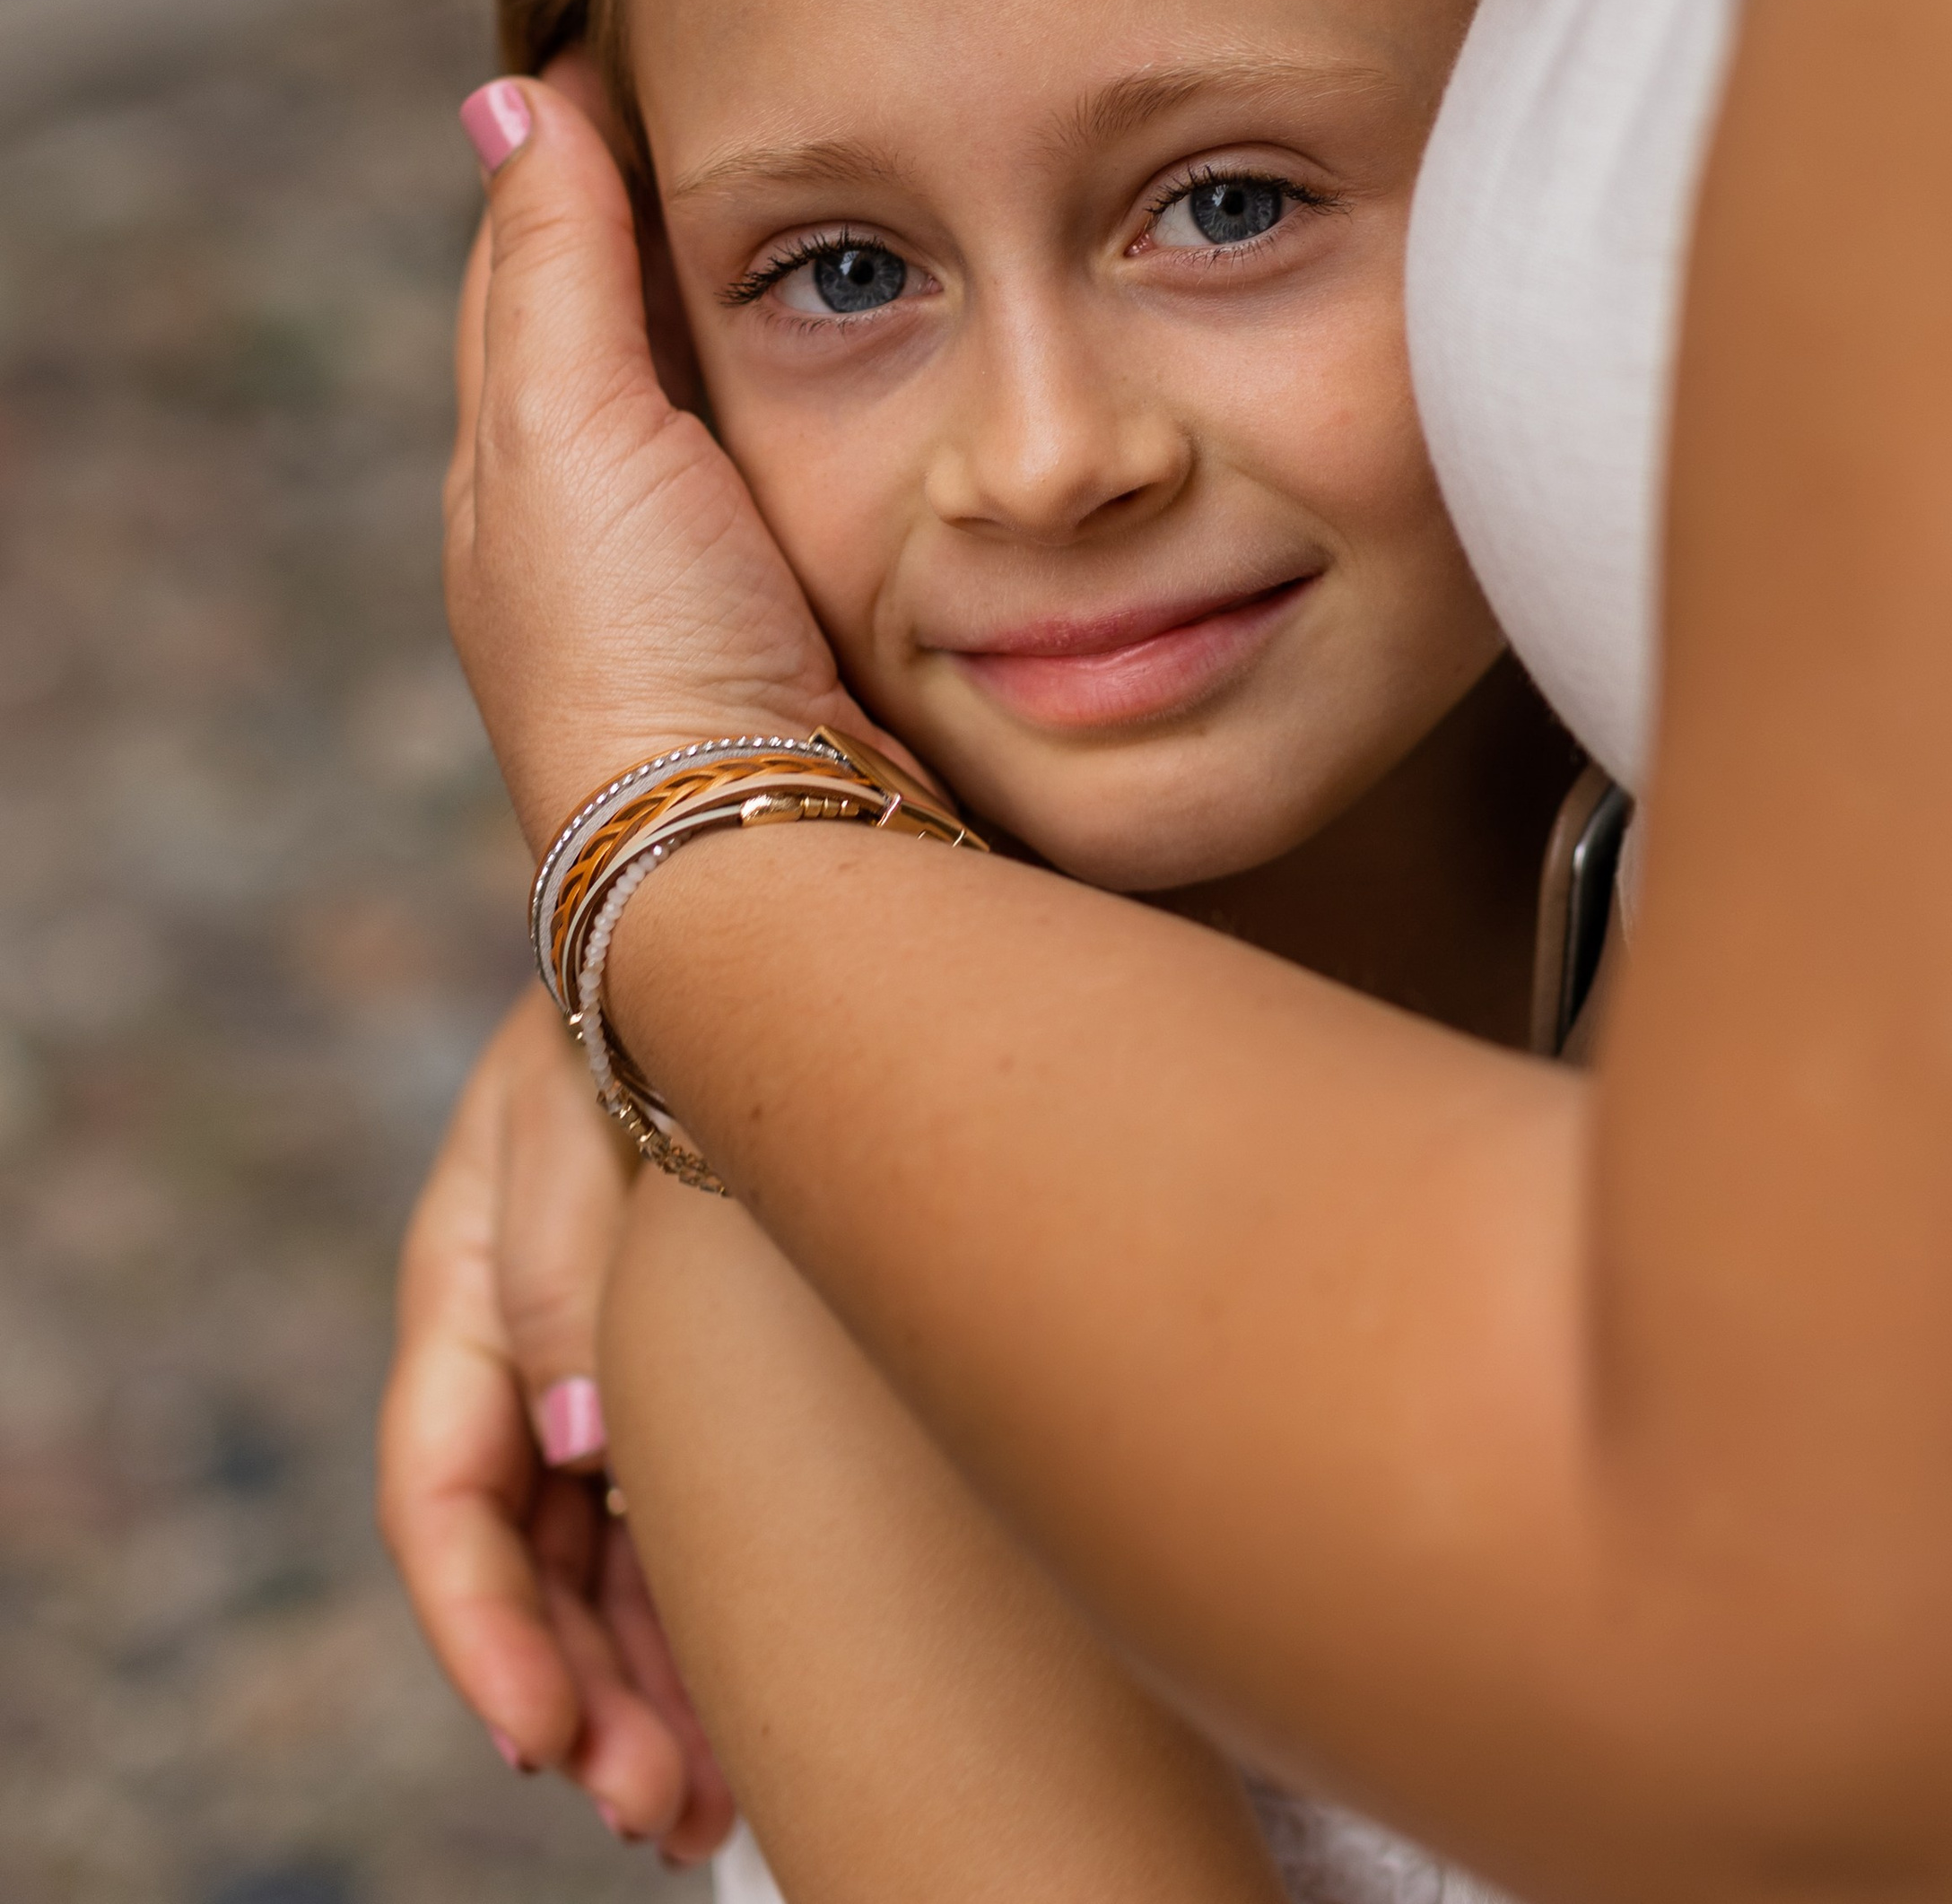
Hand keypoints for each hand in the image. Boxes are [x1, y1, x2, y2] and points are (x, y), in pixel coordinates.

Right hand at [377, 986, 737, 1859]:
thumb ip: (563, 1260)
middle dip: (579, 1699)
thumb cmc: (652, 981)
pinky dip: (691, 1611)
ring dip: (637, 1686)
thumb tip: (580, 1441)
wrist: (749, 896)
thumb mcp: (580, 1095)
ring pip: (597, 1561)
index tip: (541, 1737)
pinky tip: (738, 1702)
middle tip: (655, 1812)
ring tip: (699, 1810)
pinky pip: (668, 1514)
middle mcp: (521, 1340)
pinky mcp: (689, 1354)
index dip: (483, 1629)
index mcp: (461, 1280)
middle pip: (526, 1561)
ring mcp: (603, 1353)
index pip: (444, 1493)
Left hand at [445, 69, 901, 855]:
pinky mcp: (815, 602)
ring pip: (740, 382)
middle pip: (636, 313)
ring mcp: (714, 563)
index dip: (584, 138)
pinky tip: (922, 340)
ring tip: (868, 169)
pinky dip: (852, 374)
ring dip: (788, 287)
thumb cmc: (642, 649)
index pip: (539, 250)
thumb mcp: (567, 431)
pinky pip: (826, 448)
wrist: (762, 860)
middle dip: (689, 202)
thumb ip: (554, 265)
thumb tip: (508, 93)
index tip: (654, 26)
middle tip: (776, 77)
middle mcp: (607, 510)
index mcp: (521, 455)